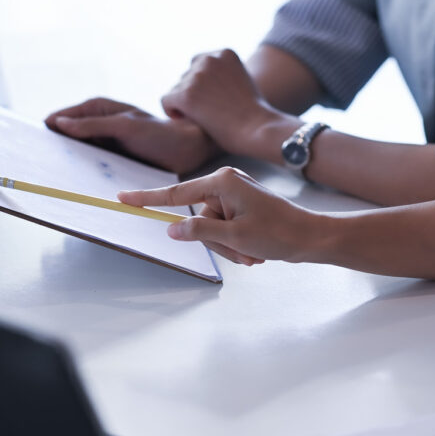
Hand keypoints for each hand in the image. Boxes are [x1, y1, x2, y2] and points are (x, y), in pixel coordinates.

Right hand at [45, 97, 219, 174]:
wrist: (189, 148)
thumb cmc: (160, 133)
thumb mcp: (125, 126)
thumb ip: (93, 124)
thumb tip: (59, 122)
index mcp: (98, 108)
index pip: (62, 117)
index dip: (46, 128)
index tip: (29, 143)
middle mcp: (98, 123)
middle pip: (67, 135)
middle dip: (54, 148)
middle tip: (38, 164)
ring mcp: (105, 141)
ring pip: (78, 152)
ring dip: (68, 162)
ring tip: (53, 176)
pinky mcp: (113, 158)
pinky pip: (92, 164)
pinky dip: (84, 171)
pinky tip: (78, 183)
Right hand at [119, 167, 318, 265]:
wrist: (312, 238)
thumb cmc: (279, 233)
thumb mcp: (234, 236)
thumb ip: (198, 231)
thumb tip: (172, 229)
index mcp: (222, 181)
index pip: (175, 193)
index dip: (147, 198)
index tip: (123, 198)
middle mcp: (226, 182)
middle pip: (197, 218)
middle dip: (216, 241)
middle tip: (241, 252)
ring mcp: (234, 193)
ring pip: (211, 228)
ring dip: (228, 246)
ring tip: (252, 254)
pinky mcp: (241, 205)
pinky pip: (224, 228)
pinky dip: (236, 243)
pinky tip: (255, 251)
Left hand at [162, 49, 292, 156]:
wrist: (259, 130)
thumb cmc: (254, 114)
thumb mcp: (243, 81)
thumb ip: (223, 75)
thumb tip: (204, 82)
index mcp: (225, 53)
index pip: (198, 63)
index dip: (201, 84)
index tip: (211, 100)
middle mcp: (209, 60)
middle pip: (186, 76)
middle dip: (192, 93)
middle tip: (207, 112)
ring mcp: (197, 77)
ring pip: (176, 90)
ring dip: (185, 105)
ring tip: (204, 118)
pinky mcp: (186, 95)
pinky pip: (166, 101)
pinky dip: (172, 112)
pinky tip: (186, 120)